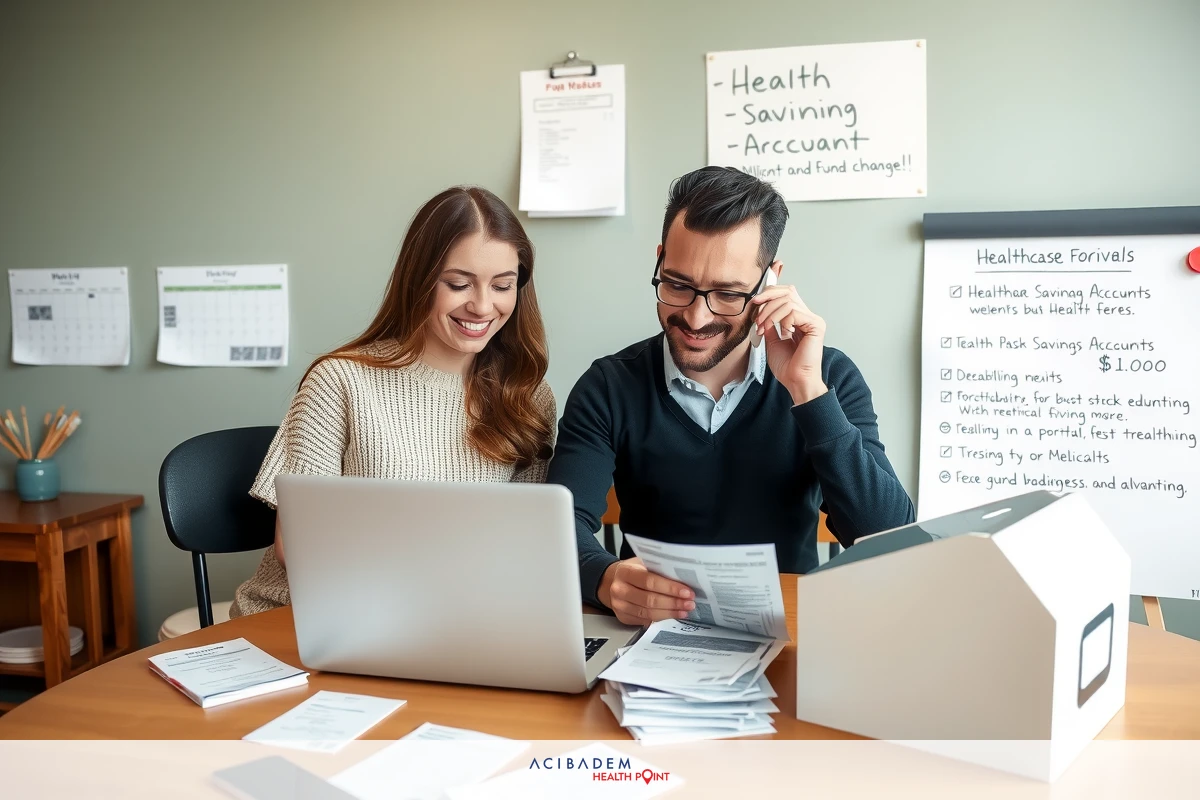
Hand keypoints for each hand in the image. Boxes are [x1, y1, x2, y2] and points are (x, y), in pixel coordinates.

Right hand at [597, 558, 695, 625]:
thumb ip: (657, 569)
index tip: (687, 592)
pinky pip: (644, 621)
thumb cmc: (632, 570)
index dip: (670, 588)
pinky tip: (672, 616)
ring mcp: (619, 605)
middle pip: (650, 600)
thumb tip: (683, 578)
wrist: (611, 581)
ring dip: (669, 613)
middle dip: (673, 603)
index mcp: (625, 572)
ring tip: (684, 611)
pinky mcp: (623, 617)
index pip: (650, 581)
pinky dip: (660, 619)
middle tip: (689, 603)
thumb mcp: (641, 563)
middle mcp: (619, 589)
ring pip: (648, 613)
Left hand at [750, 280, 827, 404]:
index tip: (755, 302)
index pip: (786, 294)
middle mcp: (808, 317)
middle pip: (787, 292)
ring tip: (763, 328)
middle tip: (756, 314)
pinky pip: (793, 312)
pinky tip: (782, 333)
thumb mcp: (771, 340)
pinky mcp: (816, 325)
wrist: (795, 381)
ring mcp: (813, 320)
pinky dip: (781, 320)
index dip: (770, 293)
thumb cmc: (786, 366)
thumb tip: (760, 309)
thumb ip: (769, 323)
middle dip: (767, 299)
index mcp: (799, 319)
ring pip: (787, 301)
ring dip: (770, 314)